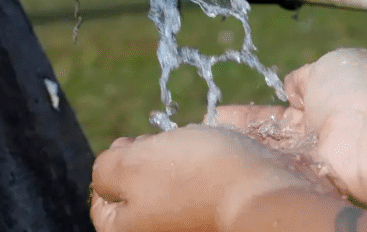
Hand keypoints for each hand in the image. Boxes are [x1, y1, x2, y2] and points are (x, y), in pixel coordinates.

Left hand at [90, 125, 335, 231]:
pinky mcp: (217, 222)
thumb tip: (107, 171)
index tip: (131, 144)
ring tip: (192, 148)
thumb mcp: (130, 164)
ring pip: (171, 189)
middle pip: (138, 195)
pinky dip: (204, 173)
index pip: (102, 201)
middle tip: (162, 143)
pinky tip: (215, 159)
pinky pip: (201, 192)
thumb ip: (105, 168)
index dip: (113, 164)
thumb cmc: (193, 178)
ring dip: (177, 164)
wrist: (264, 194)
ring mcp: (190, 229)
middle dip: (146, 161)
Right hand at [216, 48, 366, 204]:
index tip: (223, 112)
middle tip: (207, 128)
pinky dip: (252, 163)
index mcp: (329, 94)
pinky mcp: (310, 179)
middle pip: (272, 131)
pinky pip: (276, 169)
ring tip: (205, 142)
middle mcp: (321, 129)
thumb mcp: (328, 66)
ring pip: (270, 150)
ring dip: (241, 145)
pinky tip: (222, 160)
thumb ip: (305, 77)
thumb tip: (292, 85)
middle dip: (240, 130)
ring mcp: (315, 155)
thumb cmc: (361, 90)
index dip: (256, 109)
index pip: (286, 103)